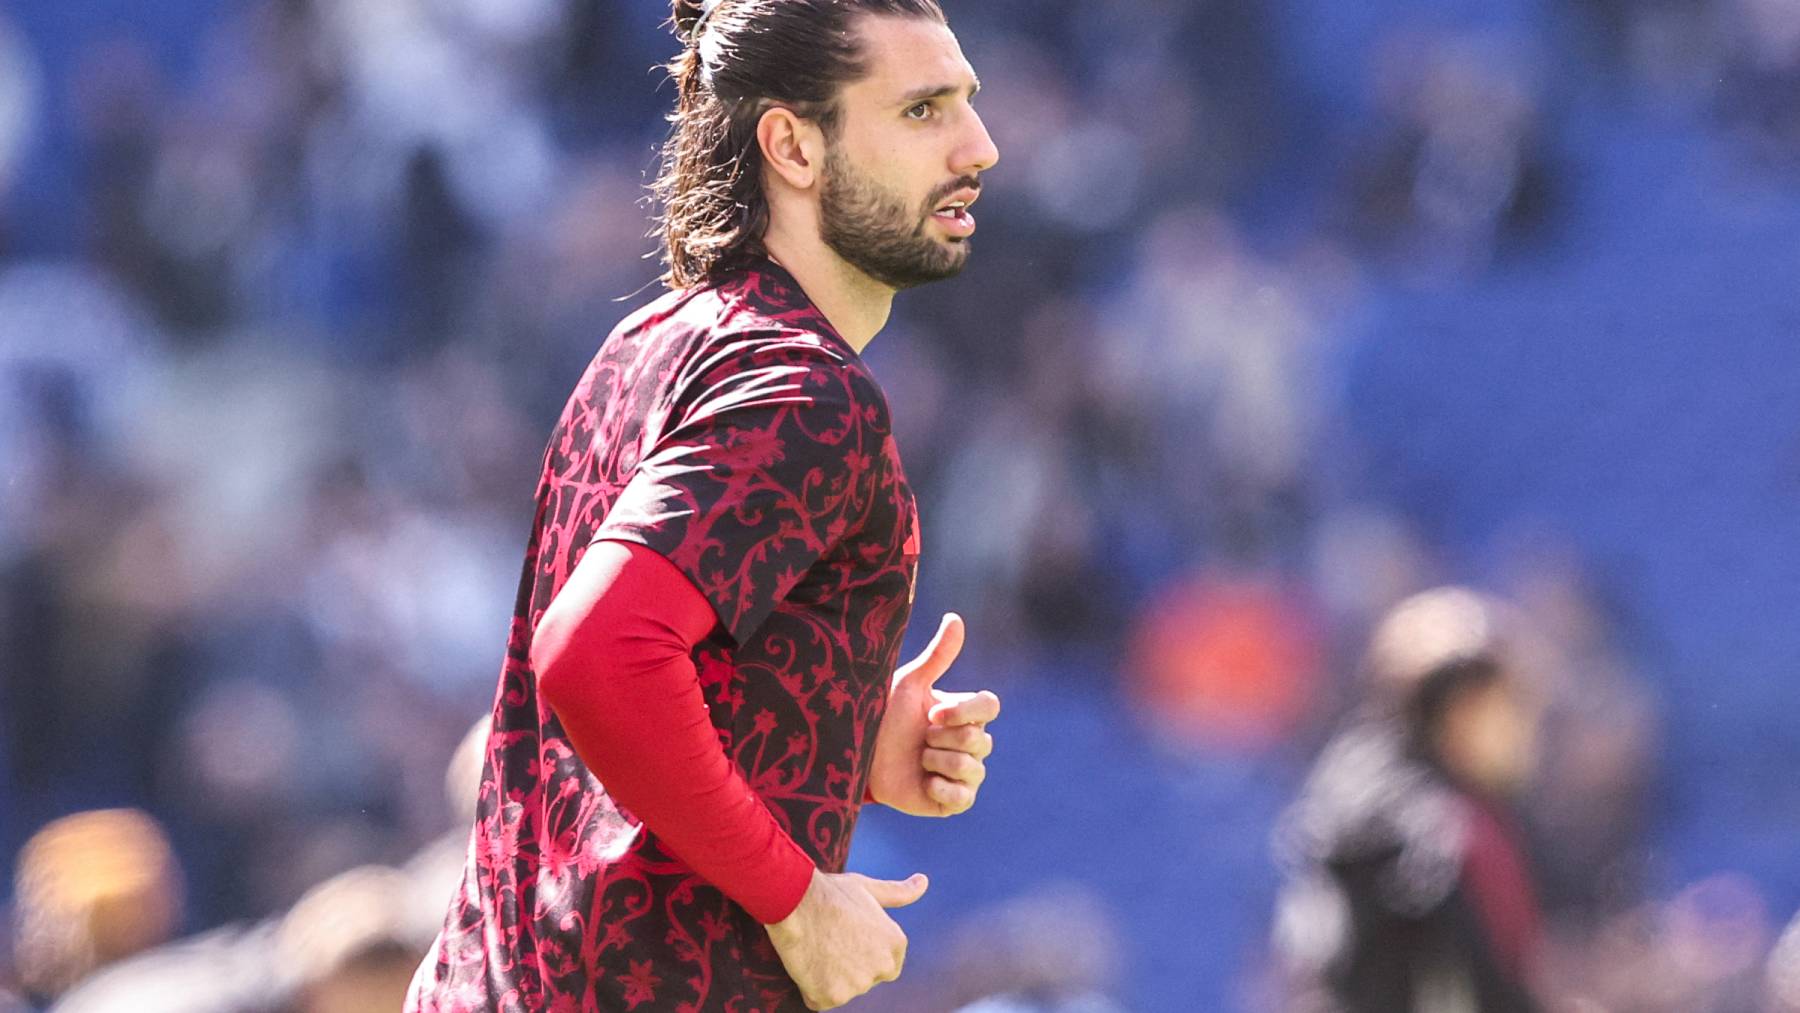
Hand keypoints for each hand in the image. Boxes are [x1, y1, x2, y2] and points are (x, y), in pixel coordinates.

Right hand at [764, 868, 927, 1009]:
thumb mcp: (869, 889)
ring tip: (816, 948)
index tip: (847, 940)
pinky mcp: (831, 997)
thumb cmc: (831, 893)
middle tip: (829, 942)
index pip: (887, 965)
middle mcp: (882, 967)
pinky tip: (806, 961)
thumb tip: (923, 882)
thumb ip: (899, 893)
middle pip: (864, 979)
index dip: (864, 954)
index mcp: (895, 944)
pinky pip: (819, 999)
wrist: (797, 901)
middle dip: (848, 968)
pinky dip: (810, 987)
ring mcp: (857, 985)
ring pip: (841, 989)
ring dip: (828, 977)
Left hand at [867, 614, 1001, 816]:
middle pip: (979, 738)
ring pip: (971, 768)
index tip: (932, 713)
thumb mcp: (909, 684)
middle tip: (919, 738)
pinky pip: (962, 797)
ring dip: (936, 760)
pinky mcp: (952, 801)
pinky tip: (922, 780)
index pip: (989, 706)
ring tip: (917, 758)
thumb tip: (955, 618)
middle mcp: (971, 742)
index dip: (964, 711)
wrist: (858, 756)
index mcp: (965, 713)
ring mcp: (964, 773)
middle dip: (941, 738)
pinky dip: (940, 787)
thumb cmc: (884, 716)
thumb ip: (937, 656)